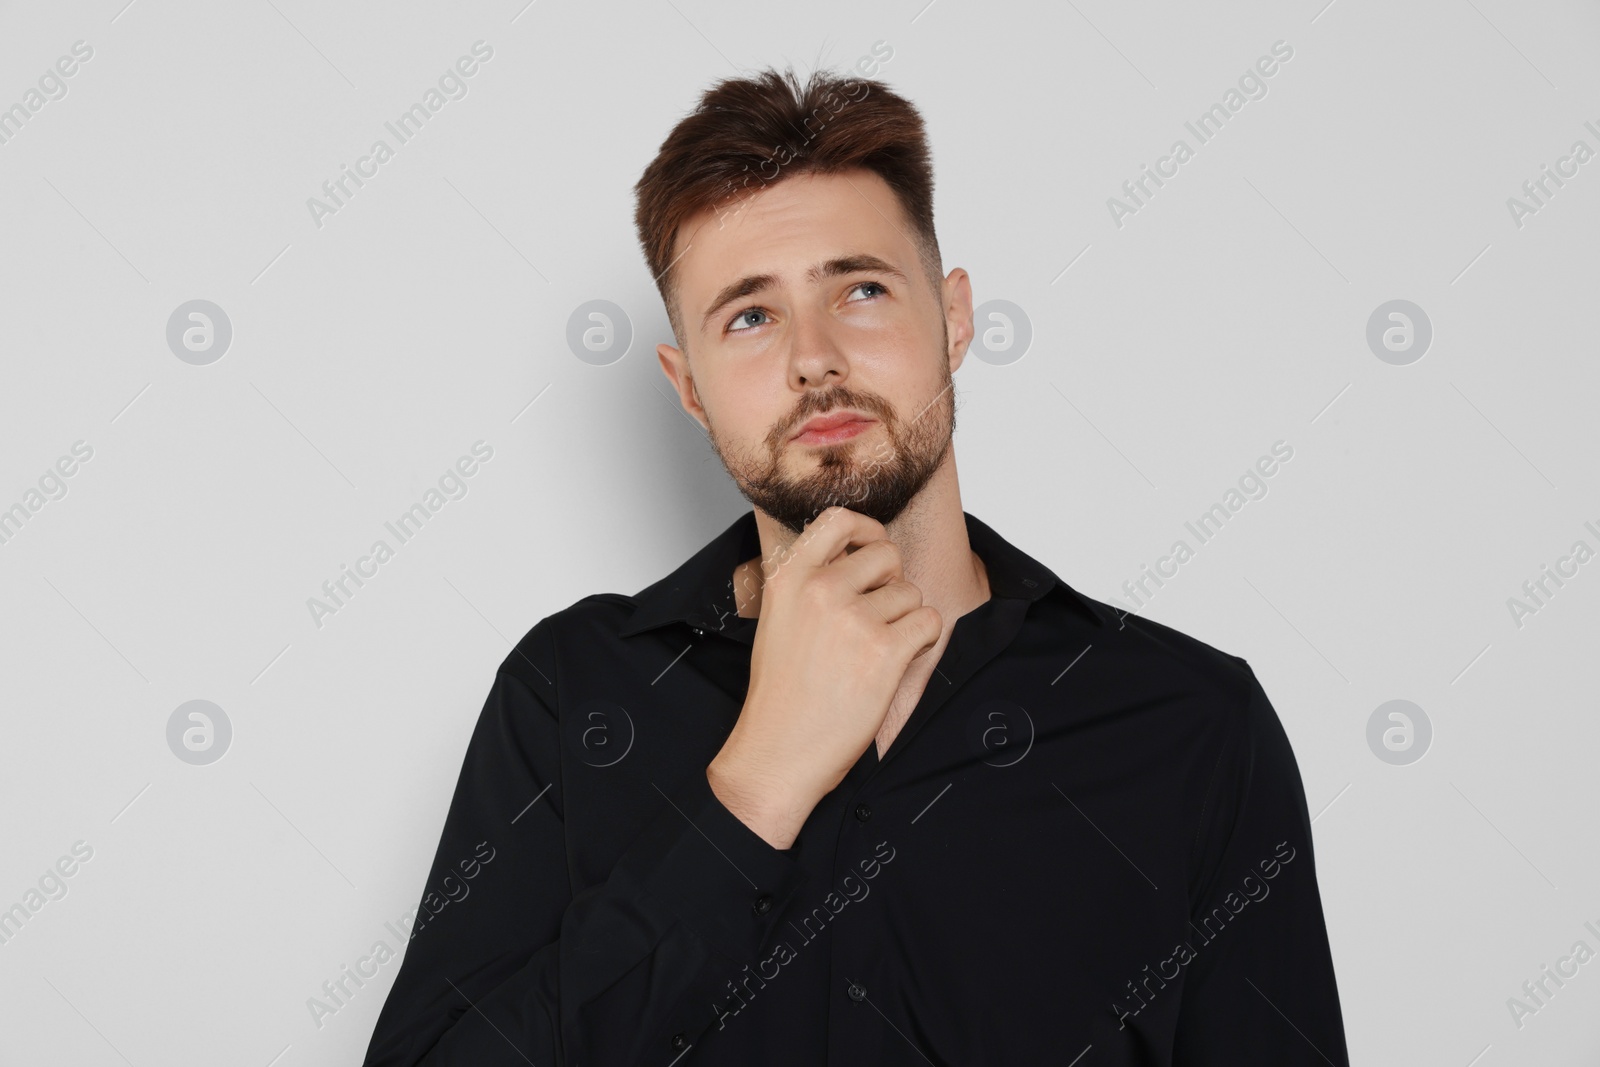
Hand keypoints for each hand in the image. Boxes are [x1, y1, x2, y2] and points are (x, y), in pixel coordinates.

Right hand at [707, 506, 942, 848]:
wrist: (779, 751)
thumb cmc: (780, 695)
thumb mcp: (778, 620)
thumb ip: (810, 583)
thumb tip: (855, 557)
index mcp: (789, 578)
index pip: (838, 520)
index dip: (866, 530)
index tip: (871, 548)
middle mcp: (821, 589)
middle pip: (886, 555)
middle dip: (891, 583)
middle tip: (877, 617)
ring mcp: (853, 619)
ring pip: (911, 593)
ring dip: (905, 620)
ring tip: (875, 653)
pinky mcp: (884, 651)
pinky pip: (929, 622)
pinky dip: (923, 641)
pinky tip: (897, 662)